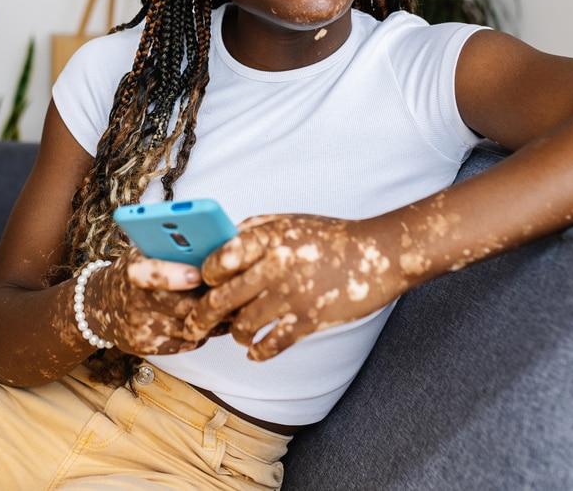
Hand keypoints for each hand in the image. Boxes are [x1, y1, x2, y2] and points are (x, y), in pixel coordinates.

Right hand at [85, 248, 223, 355]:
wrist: (100, 306)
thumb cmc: (133, 273)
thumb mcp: (143, 254)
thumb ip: (171, 251)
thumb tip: (215, 247)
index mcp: (133, 271)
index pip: (151, 274)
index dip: (174, 275)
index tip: (198, 274)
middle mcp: (134, 302)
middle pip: (181, 306)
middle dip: (211, 300)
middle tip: (237, 291)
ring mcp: (140, 328)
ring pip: (189, 327)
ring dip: (213, 318)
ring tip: (232, 306)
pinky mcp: (147, 347)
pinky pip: (186, 343)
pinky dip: (203, 332)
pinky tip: (212, 321)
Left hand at [185, 214, 402, 360]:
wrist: (380, 254)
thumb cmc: (330, 237)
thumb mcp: (288, 221)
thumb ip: (251, 230)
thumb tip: (216, 249)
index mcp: (268, 236)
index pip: (218, 261)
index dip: (205, 276)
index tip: (204, 284)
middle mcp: (275, 265)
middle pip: (220, 299)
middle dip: (200, 318)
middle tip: (193, 326)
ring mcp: (292, 294)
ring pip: (242, 326)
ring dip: (234, 334)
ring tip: (237, 334)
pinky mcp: (309, 320)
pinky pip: (271, 345)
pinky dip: (258, 352)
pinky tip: (255, 351)